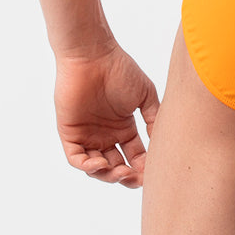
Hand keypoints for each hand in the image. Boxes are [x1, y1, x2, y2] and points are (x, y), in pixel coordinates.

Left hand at [53, 45, 159, 187]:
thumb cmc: (120, 70)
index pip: (135, 156)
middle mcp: (106, 135)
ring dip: (109, 175)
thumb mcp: (145, 95)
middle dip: (127, 177)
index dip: (143, 168)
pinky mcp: (70, 134)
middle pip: (117, 166)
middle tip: (136, 179)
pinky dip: (88, 167)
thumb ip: (154, 118)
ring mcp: (87, 135)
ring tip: (121, 173)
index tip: (154, 173)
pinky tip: (101, 164)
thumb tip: (164, 143)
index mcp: (124, 127)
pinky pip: (76, 158)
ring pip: (97, 168)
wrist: (93, 56)